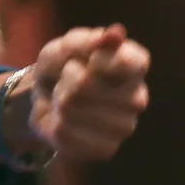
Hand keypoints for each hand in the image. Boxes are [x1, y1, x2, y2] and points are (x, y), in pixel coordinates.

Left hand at [18, 24, 149, 162]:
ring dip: (59, 100)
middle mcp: (137, 98)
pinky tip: (65, 121)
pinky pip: (65, 132)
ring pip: (73, 107)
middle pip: (88, 85)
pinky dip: (55, 123)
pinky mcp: (106, 150)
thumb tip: (116, 33)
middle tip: (68, 79)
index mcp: (135, 67)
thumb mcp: (65, 46)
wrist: (48, 102)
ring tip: (65, 100)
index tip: (87, 59)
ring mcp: (124, 127)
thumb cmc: (62, 67)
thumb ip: (87, 39)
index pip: (135, 62)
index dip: (102, 59)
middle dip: (67, 78)